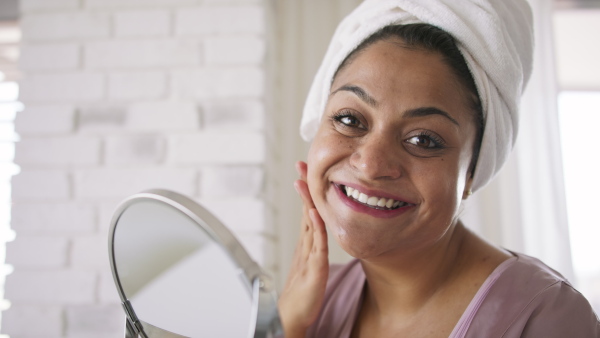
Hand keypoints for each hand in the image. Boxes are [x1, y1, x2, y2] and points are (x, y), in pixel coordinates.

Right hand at [278, 161, 328, 337]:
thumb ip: (314, 246)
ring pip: (309, 223)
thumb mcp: (310, 264)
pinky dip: (316, 227)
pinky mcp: (314, 268)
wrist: (291, 317)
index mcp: (307, 243)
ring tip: (304, 180)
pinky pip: (317, 245)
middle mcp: (306, 245)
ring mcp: (309, 255)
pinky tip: (314, 212)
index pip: (308, 210)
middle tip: (301, 164)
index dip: (307, 190)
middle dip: (304, 187)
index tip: (305, 170)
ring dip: (307, 200)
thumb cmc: (302, 293)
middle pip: (305, 210)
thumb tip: (318, 229)